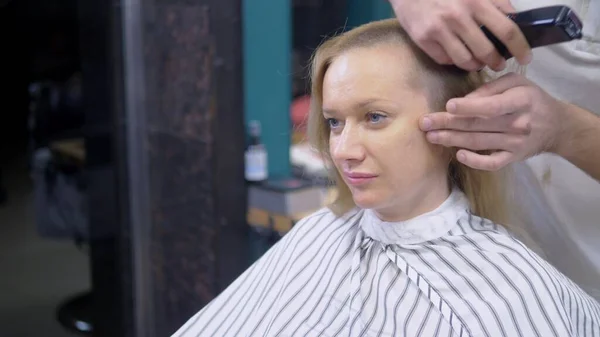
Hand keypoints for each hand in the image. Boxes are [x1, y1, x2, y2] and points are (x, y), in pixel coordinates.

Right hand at [390, 0, 531, 70]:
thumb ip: (495, 1)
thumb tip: (514, 19)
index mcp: (476, 1)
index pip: (506, 30)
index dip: (520, 47)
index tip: (526, 58)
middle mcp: (458, 17)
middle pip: (486, 51)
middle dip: (496, 62)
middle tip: (499, 64)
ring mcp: (439, 30)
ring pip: (465, 61)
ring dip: (476, 65)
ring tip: (478, 63)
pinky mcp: (423, 40)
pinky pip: (445, 60)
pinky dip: (454, 61)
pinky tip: (458, 55)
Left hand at [419, 73, 565, 170]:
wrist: (557, 126)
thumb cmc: (530, 99)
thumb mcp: (516, 83)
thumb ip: (490, 88)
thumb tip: (463, 101)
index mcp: (521, 100)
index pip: (492, 106)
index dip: (469, 107)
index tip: (448, 106)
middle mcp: (518, 123)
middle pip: (478, 125)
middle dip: (448, 124)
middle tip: (424, 123)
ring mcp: (515, 144)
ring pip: (479, 143)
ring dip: (452, 140)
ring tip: (431, 136)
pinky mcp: (512, 158)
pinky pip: (491, 163)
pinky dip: (475, 161)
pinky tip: (458, 155)